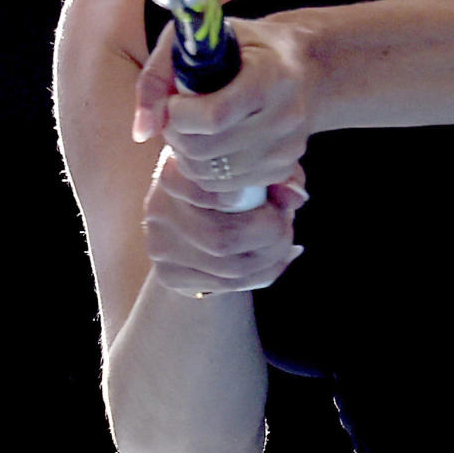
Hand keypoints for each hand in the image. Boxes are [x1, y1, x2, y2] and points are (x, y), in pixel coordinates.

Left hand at [133, 16, 314, 196]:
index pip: (215, 116)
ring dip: (188, 158)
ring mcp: (288, 147)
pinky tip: (210, 147)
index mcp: (271, 75)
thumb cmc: (241, 47)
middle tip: (176, 118)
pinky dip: (206, 173)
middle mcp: (286, 115)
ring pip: (213, 176)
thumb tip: (142, 131)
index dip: (180, 115)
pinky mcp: (283, 169)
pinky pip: (227, 188)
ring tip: (191, 132)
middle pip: (209, 151)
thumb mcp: (198, 41)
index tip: (174, 102)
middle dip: (178, 137)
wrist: (300, 67)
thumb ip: (158, 77)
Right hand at [143, 147, 307, 296]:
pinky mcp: (169, 274)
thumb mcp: (256, 168)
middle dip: (271, 236)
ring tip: (283, 238)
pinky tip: (275, 258)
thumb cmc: (235, 180)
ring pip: (229, 268)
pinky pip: (227, 285)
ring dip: (272, 257)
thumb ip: (279, 175)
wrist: (198, 211)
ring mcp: (160, 245)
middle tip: (286, 221)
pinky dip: (263, 274)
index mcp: (176, 167)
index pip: (200, 188)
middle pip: (222, 239)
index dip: (237, 198)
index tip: (267, 199)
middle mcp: (160, 206)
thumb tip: (293, 197)